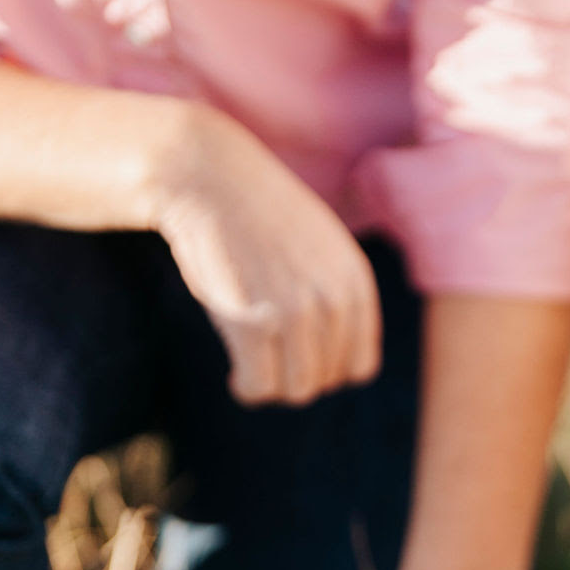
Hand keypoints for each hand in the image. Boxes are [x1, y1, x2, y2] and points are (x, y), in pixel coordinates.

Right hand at [150, 105, 381, 405]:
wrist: (209, 178)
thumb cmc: (258, 220)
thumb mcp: (321, 251)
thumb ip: (336, 300)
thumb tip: (333, 369)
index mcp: (356, 284)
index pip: (360, 367)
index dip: (326, 371)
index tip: (296, 359)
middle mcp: (334, 299)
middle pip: (325, 382)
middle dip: (293, 378)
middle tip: (266, 360)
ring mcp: (295, 311)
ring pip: (296, 390)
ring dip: (271, 386)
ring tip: (252, 364)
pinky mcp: (252, 321)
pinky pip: (259, 386)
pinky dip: (247, 387)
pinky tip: (235, 373)